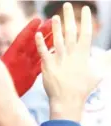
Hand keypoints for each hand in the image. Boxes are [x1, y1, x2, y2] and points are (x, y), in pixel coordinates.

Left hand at [2, 18, 53, 96]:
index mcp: (12, 57)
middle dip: (43, 31)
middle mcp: (20, 60)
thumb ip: (1, 63)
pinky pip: (42, 63)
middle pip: (33, 42)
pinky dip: (49, 56)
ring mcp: (27, 67)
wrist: (1, 103)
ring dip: (49, 41)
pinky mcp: (31, 75)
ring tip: (59, 30)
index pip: (22, 40)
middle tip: (54, 19)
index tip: (38, 19)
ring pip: (40, 51)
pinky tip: (58, 49)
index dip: (29, 30)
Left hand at [36, 3, 110, 120]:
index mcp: (84, 55)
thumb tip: (109, 54)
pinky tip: (37, 34)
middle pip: (71, 32)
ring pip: (57, 40)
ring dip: (56, 27)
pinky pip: (43, 52)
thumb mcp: (97, 73)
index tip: (85, 9)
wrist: (68, 101)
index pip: (86, 33)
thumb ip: (102, 61)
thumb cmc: (83, 89)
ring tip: (55, 16)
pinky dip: (40, 43)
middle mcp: (72, 55)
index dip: (86, 20)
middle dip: (70, 17)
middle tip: (66, 5)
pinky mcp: (48, 67)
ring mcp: (59, 60)